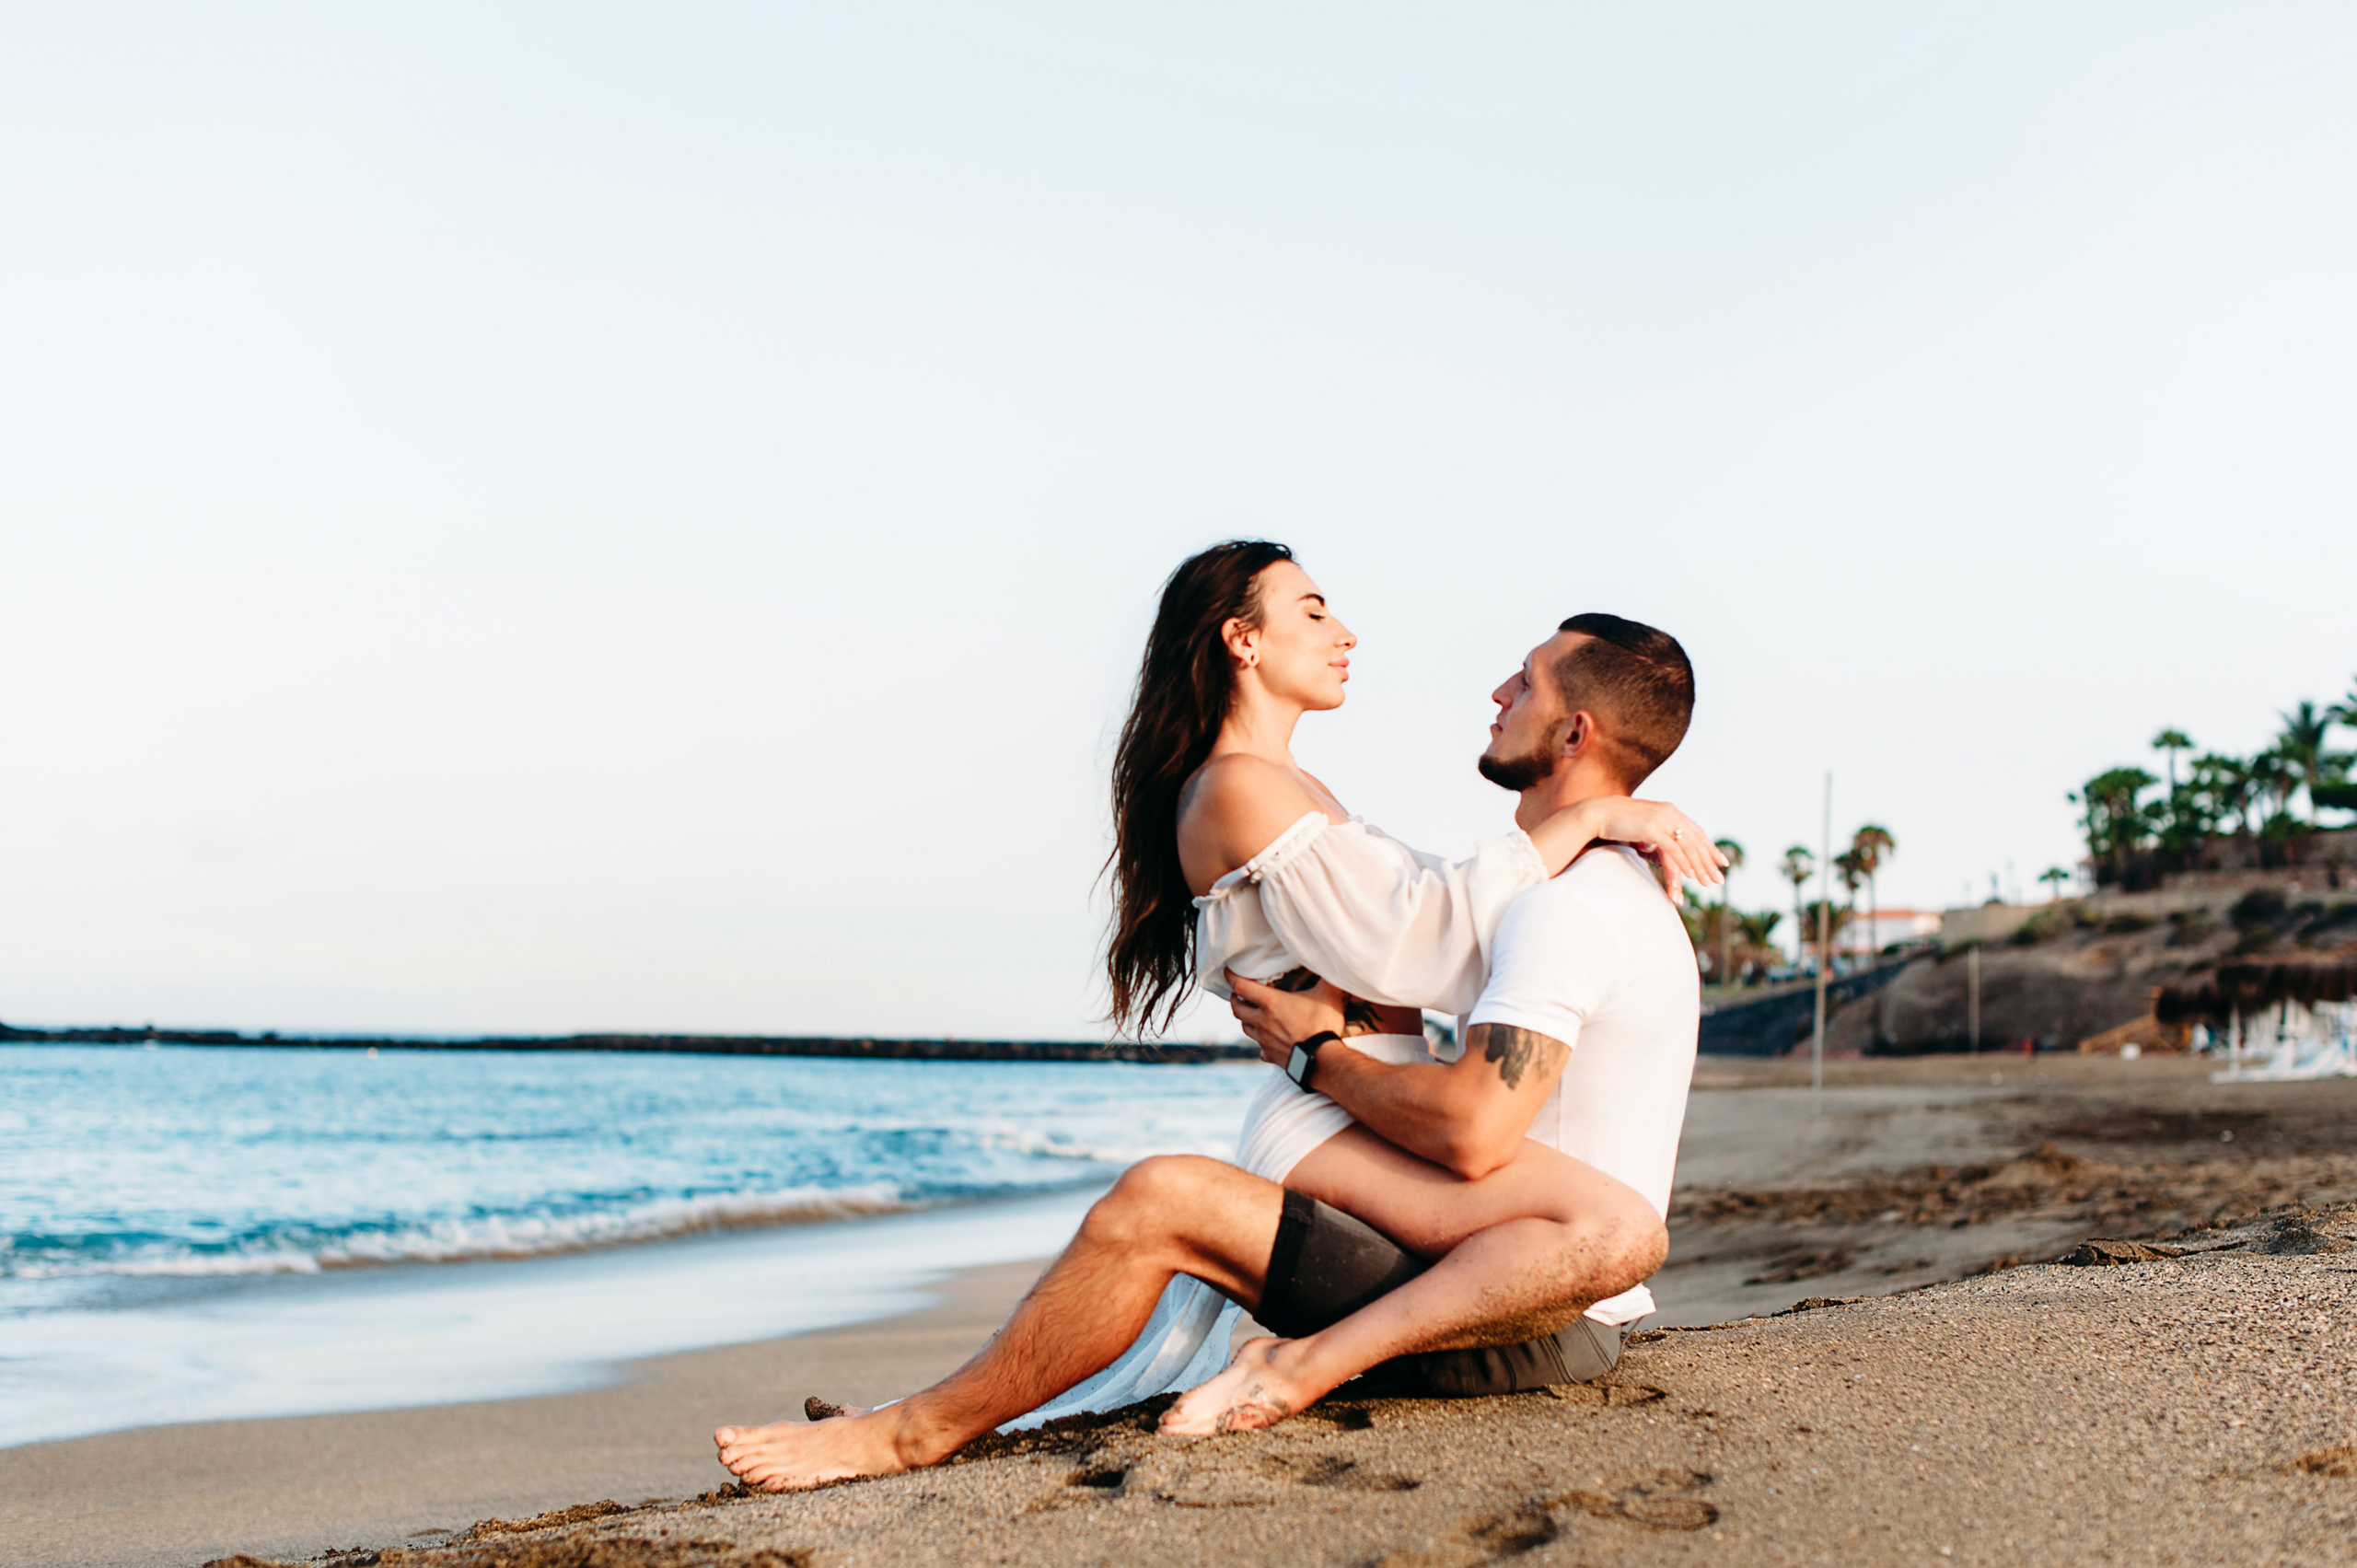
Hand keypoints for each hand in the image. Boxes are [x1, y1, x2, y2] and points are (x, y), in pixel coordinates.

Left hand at [1226, 968, 1348, 1066]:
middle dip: (1235, 999)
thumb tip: (1328, 962)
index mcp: (1270, 1003)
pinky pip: (1260, 1049)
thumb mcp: (1328, 994)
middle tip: (1238, 993)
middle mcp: (1262, 1021)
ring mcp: (1264, 1040)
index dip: (1231, 977)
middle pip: (1237, 1008)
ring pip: (1245, 1028)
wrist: (1323, 1060)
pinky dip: (1261, 1043)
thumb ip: (1326, 976)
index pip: (1241, 986)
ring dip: (1245, 1019)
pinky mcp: (1270, 1056)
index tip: (1228, 971)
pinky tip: (1268, 1043)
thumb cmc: (1323, 1025)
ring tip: (1251, 1014)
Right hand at [1553, 796, 1725, 904]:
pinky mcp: (1652, 829)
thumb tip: (1666, 853)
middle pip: (1696, 840)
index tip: (1722, 862)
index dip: (1710, 847)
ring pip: (1687, 846)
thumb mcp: (1644, 827)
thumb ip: (1658, 836)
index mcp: (1671, 811)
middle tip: (1719, 879)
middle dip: (1709, 861)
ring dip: (1699, 866)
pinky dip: (1683, 863)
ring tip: (1706, 882)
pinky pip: (1673, 849)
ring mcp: (1662, 820)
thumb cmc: (1619, 822)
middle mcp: (1670, 813)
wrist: (1599, 812)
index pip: (1697, 831)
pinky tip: (1690, 876)